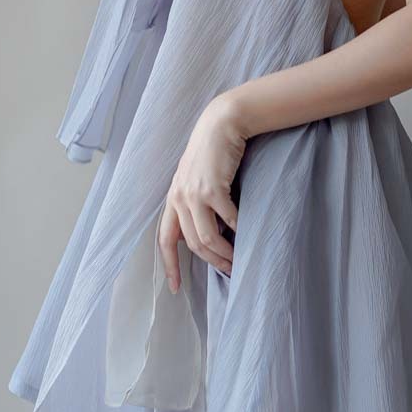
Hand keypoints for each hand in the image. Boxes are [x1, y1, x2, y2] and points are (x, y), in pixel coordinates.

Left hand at [158, 95, 246, 291]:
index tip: (174, 287)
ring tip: (238, 261)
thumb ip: (194, 203)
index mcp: (172, 199)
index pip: (164, 239)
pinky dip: (238, 232)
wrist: (221, 124)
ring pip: (208, 238)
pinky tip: (246, 235)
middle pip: (193, 244)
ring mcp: (194, 194)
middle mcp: (179, 199)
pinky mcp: (213, 189)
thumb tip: (205, 234)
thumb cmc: (213, 152)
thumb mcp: (195, 179)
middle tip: (229, 272)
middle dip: (212, 263)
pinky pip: (227, 221)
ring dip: (225, 254)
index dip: (169, 265)